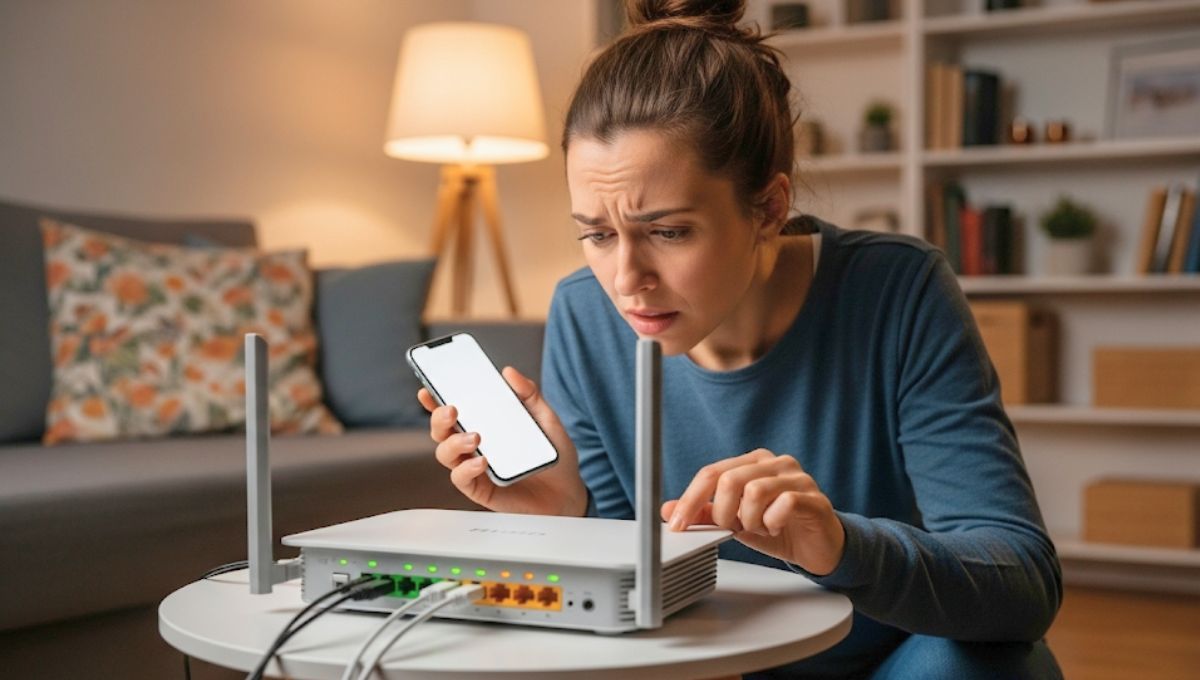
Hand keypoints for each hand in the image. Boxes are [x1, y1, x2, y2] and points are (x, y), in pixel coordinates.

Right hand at [418, 366, 588, 516]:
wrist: (569, 491)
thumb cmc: (552, 456)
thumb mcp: (545, 419)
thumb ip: (529, 395)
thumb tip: (509, 372)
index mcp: (484, 425)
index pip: (452, 412)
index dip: (435, 401)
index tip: (427, 389)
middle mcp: (473, 446)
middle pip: (441, 431)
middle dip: (439, 418)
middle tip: (452, 410)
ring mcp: (475, 468)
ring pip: (445, 454)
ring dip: (453, 442)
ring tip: (475, 437)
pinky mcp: (481, 489)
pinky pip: (462, 479)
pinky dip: (467, 468)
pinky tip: (482, 461)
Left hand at [661, 449, 844, 575]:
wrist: (818, 547)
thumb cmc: (779, 529)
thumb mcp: (735, 522)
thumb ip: (705, 513)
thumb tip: (667, 510)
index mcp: (752, 462)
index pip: (711, 472)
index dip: (690, 499)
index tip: (676, 523)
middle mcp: (774, 463)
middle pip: (730, 479)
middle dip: (723, 513)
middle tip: (733, 529)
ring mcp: (796, 477)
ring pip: (754, 491)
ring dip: (749, 520)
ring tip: (759, 529)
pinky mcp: (813, 497)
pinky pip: (783, 504)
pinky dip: (771, 523)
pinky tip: (775, 529)